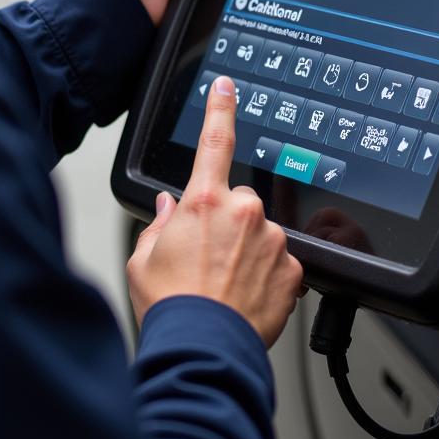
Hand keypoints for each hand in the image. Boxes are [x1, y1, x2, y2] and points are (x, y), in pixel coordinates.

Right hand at [126, 76, 303, 347]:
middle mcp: (243, 213)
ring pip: (261, 232)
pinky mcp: (293, 268)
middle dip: (227, 221)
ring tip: (226, 284)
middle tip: (209, 258)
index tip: (227, 86)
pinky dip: (266, 274)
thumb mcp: (145, 259)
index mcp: (203, 202)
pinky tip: (246, 295)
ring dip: (248, 249)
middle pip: (239, 202)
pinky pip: (280, 260)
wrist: (203, 352)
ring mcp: (272, 240)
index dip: (221, 108)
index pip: (215, 141)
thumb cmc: (172, 308)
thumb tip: (170, 210)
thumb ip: (160, 225)